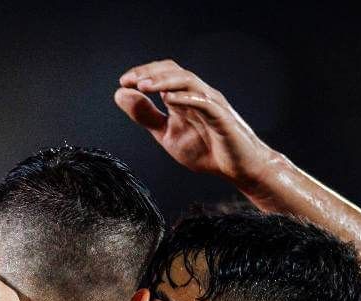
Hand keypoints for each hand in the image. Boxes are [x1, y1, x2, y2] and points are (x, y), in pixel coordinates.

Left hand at [116, 60, 277, 188]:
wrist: (238, 169)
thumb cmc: (206, 150)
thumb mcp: (167, 134)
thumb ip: (146, 116)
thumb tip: (121, 94)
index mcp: (184, 98)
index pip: (164, 74)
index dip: (144, 73)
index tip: (123, 82)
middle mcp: (198, 95)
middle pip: (175, 71)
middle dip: (150, 73)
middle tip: (129, 80)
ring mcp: (211, 104)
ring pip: (189, 81)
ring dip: (165, 82)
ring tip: (143, 86)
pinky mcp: (223, 119)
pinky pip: (205, 103)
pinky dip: (187, 98)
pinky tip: (169, 100)